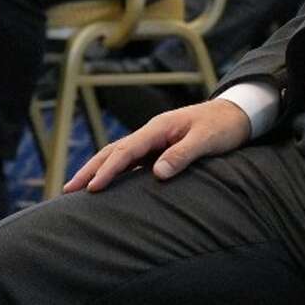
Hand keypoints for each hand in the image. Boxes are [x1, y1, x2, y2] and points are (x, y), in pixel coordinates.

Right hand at [64, 99, 250, 193]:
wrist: (237, 114)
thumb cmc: (223, 127)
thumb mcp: (206, 140)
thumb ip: (182, 155)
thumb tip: (158, 173)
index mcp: (158, 128)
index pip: (126, 150)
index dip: (108, 170)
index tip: (92, 187)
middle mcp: (151, 133)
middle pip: (113, 151)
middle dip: (90, 170)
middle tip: (68, 190)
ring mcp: (153, 141)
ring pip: (118, 155)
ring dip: (97, 170)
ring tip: (76, 188)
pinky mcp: (159, 149)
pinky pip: (131, 161)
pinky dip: (114, 171)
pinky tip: (105, 183)